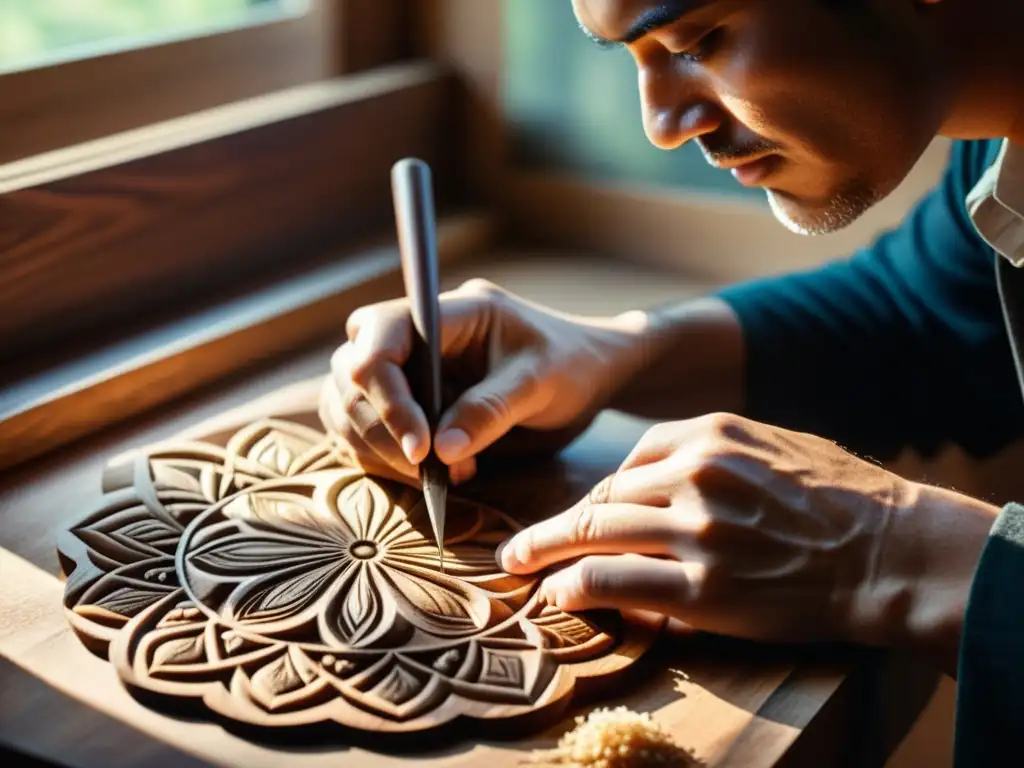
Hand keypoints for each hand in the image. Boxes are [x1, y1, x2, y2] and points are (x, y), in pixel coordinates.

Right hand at [320, 279, 648, 483]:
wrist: (590, 374)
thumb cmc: (572, 364)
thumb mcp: (540, 383)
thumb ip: (490, 411)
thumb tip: (440, 450)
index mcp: (449, 312)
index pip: (379, 334)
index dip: (386, 391)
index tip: (419, 446)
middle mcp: (416, 334)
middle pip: (352, 371)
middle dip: (379, 426)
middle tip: (426, 466)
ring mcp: (407, 367)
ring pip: (348, 404)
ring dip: (378, 448)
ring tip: (437, 473)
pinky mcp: (407, 400)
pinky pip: (366, 429)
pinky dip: (385, 458)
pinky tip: (432, 472)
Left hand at [498, 414, 997, 665]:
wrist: (892, 551)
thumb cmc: (840, 497)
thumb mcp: (774, 444)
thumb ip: (711, 450)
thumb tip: (656, 476)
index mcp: (711, 433)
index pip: (630, 462)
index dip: (598, 496)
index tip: (580, 517)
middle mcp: (696, 474)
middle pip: (601, 498)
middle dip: (554, 525)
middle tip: (518, 546)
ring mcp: (696, 530)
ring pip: (594, 533)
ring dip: (547, 551)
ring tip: (519, 566)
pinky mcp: (702, 587)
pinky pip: (615, 581)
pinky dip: (576, 586)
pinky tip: (558, 593)